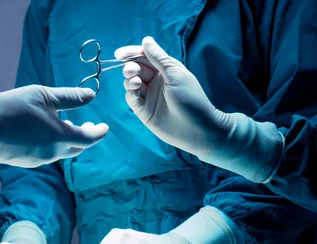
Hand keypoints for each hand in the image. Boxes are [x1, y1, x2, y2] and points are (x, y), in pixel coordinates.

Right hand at [0, 85, 108, 167]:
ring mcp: (40, 160)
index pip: (90, 138)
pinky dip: (53, 144)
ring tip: (65, 124)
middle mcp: (54, 153)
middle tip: (88, 124)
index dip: (99, 132)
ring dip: (67, 139)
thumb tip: (92, 96)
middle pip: (78, 147)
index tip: (104, 126)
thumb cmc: (12, 109)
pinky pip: (47, 154)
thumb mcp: (43, 95)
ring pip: (62, 151)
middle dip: (86, 136)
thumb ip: (70, 97)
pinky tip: (44, 132)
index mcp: (61, 137)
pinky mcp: (28, 162)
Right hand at [116, 37, 230, 157]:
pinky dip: (130, 93)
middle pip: (135, 69)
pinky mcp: (143, 110)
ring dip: (130, 79)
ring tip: (136, 83)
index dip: (131, 53)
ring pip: (130, 83)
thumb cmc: (190, 99)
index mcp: (164, 69)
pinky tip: (135, 92)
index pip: (144, 57)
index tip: (119, 54)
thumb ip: (158, 58)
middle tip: (132, 71)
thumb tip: (146, 40)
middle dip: (130, 67)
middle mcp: (155, 81)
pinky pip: (131, 98)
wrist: (196, 129)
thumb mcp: (175, 74)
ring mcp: (148, 96)